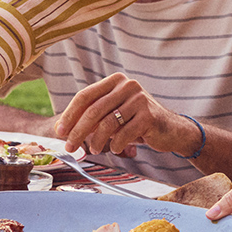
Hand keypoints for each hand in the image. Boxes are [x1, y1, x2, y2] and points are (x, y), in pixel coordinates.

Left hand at [55, 73, 192, 156]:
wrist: (170, 130)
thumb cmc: (137, 122)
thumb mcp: (114, 115)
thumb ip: (92, 117)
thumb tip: (62, 128)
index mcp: (116, 81)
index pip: (85, 96)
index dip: (70, 115)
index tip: (60, 131)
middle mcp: (128, 85)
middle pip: (93, 110)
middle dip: (78, 132)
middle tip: (70, 147)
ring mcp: (140, 99)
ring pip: (107, 123)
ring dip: (97, 141)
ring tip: (95, 150)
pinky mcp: (149, 115)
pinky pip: (123, 134)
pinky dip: (115, 145)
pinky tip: (115, 148)